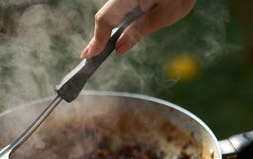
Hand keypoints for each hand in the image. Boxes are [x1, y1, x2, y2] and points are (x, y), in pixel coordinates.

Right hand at [80, 0, 195, 57]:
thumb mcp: (163, 16)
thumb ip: (138, 32)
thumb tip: (118, 49)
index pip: (105, 18)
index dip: (97, 39)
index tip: (89, 56)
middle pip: (105, 15)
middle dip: (99, 37)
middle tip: (89, 55)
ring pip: (111, 11)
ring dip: (107, 30)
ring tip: (99, 49)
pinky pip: (118, 8)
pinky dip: (116, 21)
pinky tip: (114, 34)